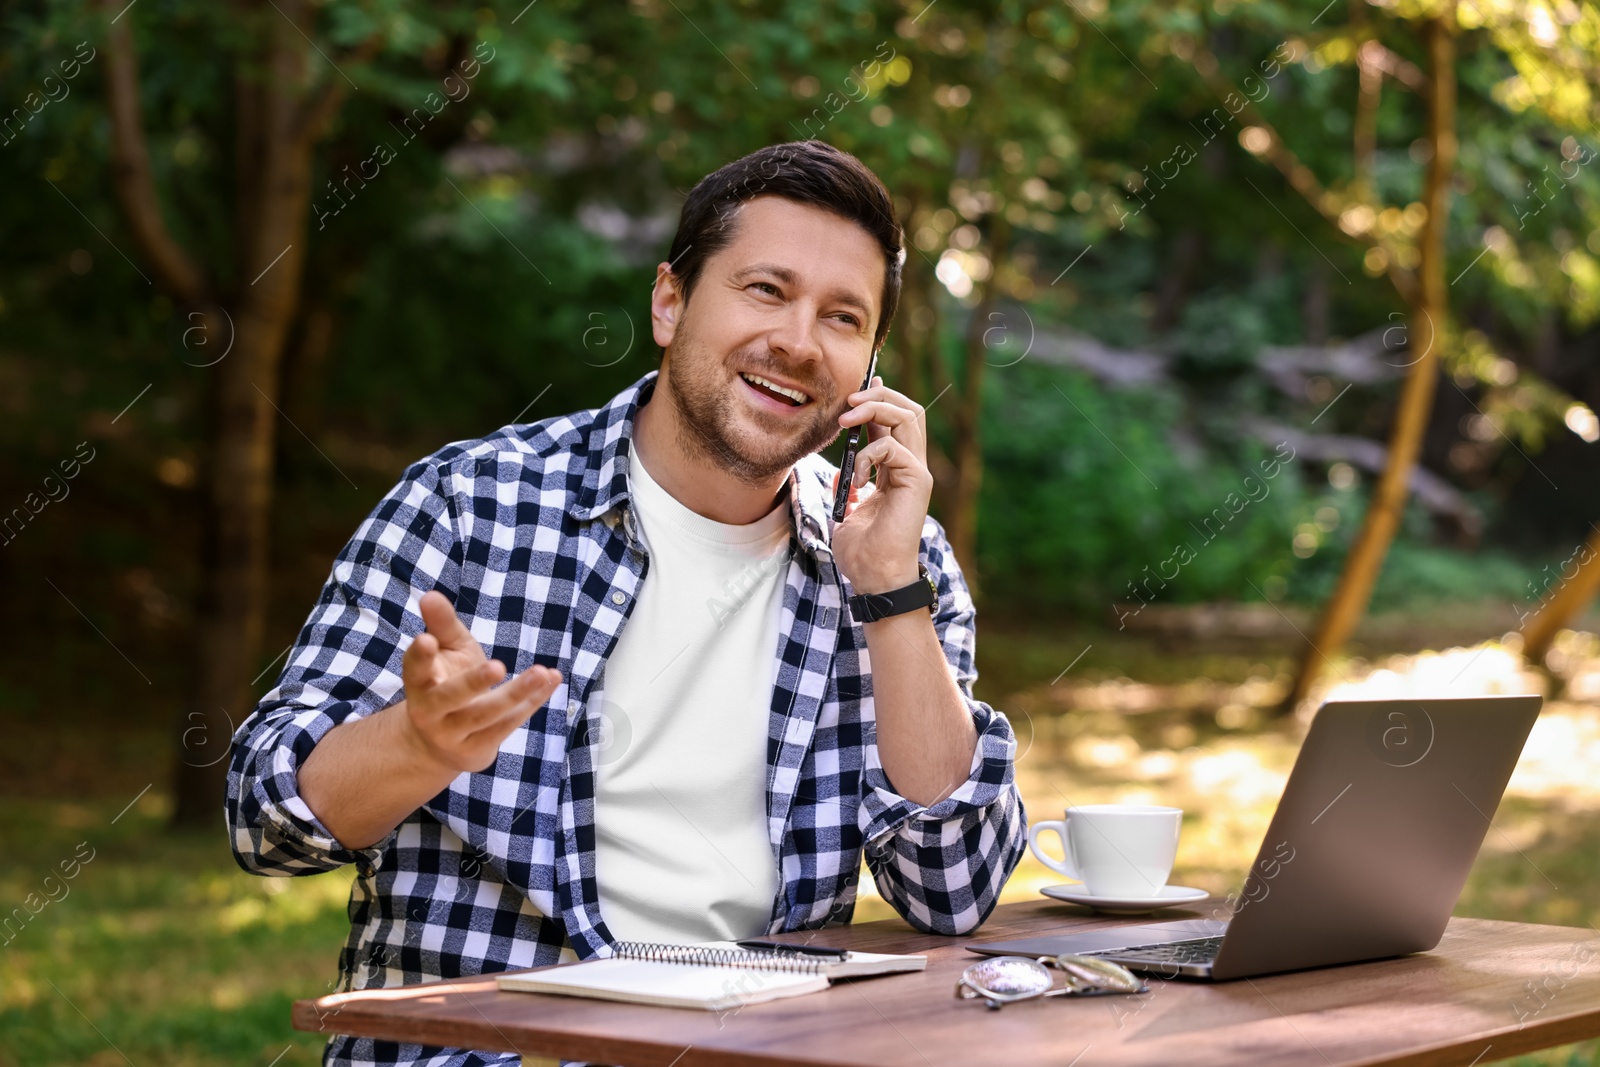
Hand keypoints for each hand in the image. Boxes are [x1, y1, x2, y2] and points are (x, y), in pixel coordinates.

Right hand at [397, 590, 562, 772]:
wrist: (439, 744)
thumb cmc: (445, 683)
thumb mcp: (446, 652)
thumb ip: (442, 625)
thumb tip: (431, 595)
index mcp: (419, 683)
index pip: (414, 669)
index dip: (419, 655)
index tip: (427, 639)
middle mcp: (430, 712)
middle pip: (451, 697)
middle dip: (474, 682)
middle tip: (498, 666)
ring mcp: (453, 734)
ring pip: (486, 715)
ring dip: (516, 694)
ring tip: (540, 673)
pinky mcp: (476, 749)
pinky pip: (507, 726)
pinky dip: (531, 703)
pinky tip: (550, 681)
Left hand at [830, 375, 932, 594]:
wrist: (874, 579)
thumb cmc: (862, 551)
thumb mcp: (846, 508)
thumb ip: (848, 484)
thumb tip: (842, 468)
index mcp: (896, 471)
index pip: (894, 422)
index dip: (878, 400)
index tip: (856, 390)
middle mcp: (910, 467)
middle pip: (908, 410)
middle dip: (877, 397)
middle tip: (847, 402)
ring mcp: (916, 473)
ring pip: (908, 417)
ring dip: (873, 410)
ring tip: (846, 421)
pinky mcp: (916, 482)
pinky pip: (894, 449)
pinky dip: (868, 455)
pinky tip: (857, 480)